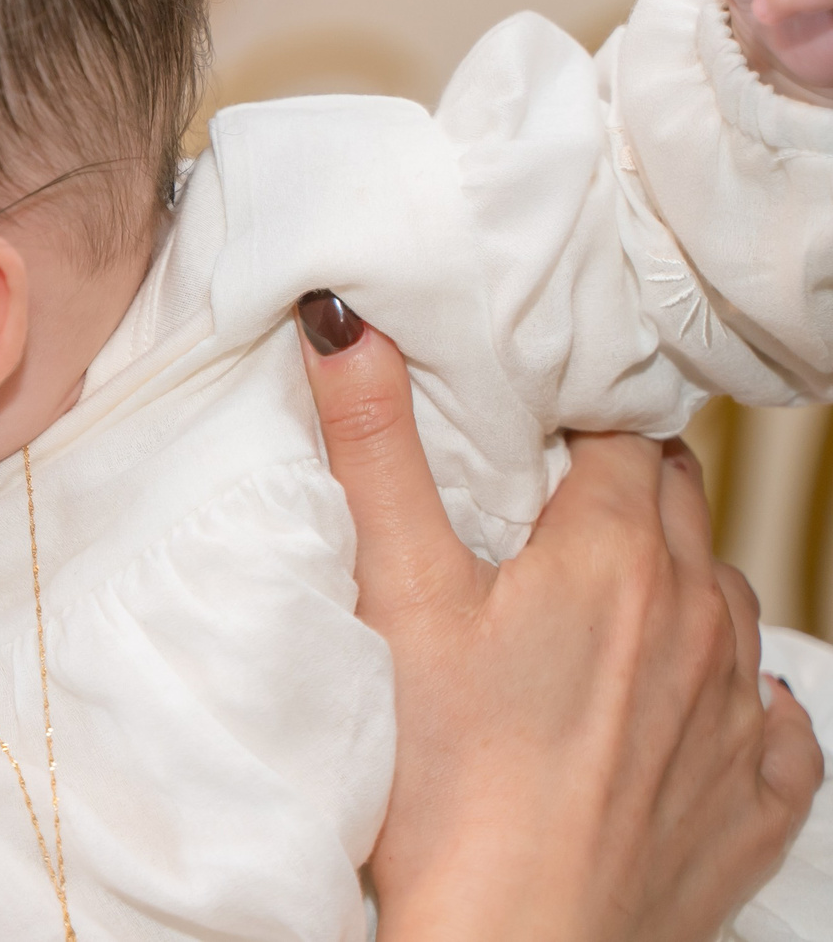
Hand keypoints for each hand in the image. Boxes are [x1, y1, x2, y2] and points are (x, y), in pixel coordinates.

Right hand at [294, 291, 819, 941]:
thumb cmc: (443, 780)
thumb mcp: (396, 594)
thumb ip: (375, 449)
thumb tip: (345, 323)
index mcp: (614, 559)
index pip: (621, 436)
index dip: (575, 420)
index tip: (528, 429)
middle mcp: (698, 621)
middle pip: (679, 504)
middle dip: (624, 487)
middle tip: (547, 506)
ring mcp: (736, 716)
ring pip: (728, 600)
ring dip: (677, 581)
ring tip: (601, 602)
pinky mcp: (751, 804)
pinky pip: (782, 726)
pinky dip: (745, 699)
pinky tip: (698, 706)